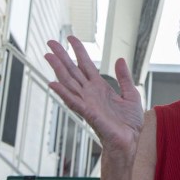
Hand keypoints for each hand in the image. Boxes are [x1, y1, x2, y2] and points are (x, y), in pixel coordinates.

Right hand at [45, 36, 143, 155]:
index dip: (78, 51)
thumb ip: (124, 78)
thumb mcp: (131, 95)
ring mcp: (88, 103)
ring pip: (70, 83)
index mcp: (100, 87)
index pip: (86, 65)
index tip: (70, 38)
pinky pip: (74, 102)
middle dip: (62, 56)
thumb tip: (119, 59)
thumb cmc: (129, 123)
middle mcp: (90, 93)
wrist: (130, 141)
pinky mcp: (90, 114)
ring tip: (48, 56)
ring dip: (58, 70)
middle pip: (73, 71)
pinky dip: (63, 93)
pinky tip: (53, 83)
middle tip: (50, 42)